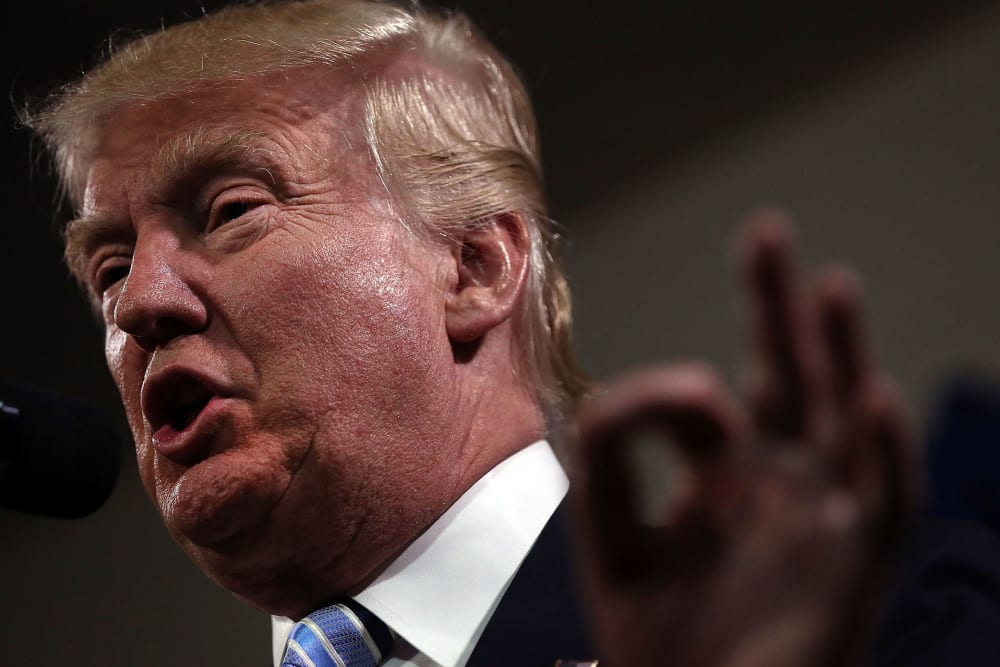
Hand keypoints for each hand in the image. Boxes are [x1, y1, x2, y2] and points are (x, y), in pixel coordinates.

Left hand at [571, 211, 917, 666]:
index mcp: (723, 475)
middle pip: (789, 377)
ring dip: (840, 353)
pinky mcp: (854, 566)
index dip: (668, 395)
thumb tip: (621, 399)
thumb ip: (607, 462)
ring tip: (831, 284)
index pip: (707, 401)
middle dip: (777, 307)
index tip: (634, 416)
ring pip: (841, 419)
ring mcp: (823, 517)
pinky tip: (867, 396)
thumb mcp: (612, 537)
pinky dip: (881, 451)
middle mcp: (780, 483)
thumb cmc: (655, 637)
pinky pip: (882, 501)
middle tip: (766, 233)